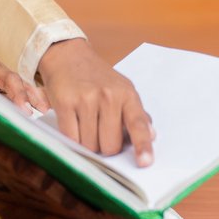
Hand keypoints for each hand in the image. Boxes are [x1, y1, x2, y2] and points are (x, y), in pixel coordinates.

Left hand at [0, 38, 48, 113]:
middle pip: (6, 78)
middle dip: (16, 93)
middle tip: (24, 110)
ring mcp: (1, 70)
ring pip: (19, 81)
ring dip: (31, 95)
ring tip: (43, 110)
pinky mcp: (7, 75)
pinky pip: (24, 84)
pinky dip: (35, 94)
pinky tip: (46, 106)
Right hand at [37, 38, 154, 165]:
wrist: (68, 55)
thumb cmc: (96, 77)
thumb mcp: (122, 89)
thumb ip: (136, 113)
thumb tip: (152, 135)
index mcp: (127, 94)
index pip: (138, 124)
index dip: (142, 145)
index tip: (145, 162)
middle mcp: (109, 96)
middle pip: (110, 146)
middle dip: (105, 147)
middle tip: (99, 131)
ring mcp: (87, 99)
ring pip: (90, 146)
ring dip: (87, 144)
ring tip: (85, 124)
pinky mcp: (66, 103)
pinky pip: (71, 138)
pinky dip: (72, 139)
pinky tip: (73, 125)